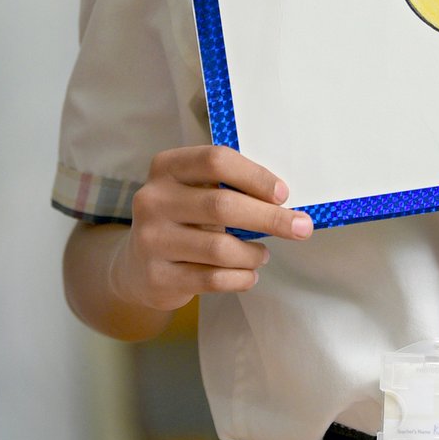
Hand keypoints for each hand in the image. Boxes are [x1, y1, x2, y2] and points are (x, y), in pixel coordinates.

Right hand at [112, 145, 312, 312]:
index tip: (283, 194)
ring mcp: (151, 239)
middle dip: (270, 217)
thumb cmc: (183, 220)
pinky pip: (212, 278)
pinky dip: (240, 278)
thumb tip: (284, 199)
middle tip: (302, 228)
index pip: (216, 161)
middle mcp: (153, 200)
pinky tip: (248, 274)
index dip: (255, 176)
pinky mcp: (157, 276)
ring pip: (220, 247)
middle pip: (222, 205)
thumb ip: (228, 186)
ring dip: (253, 254)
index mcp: (166, 168)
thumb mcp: (195, 192)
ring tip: (262, 255)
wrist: (136, 266)